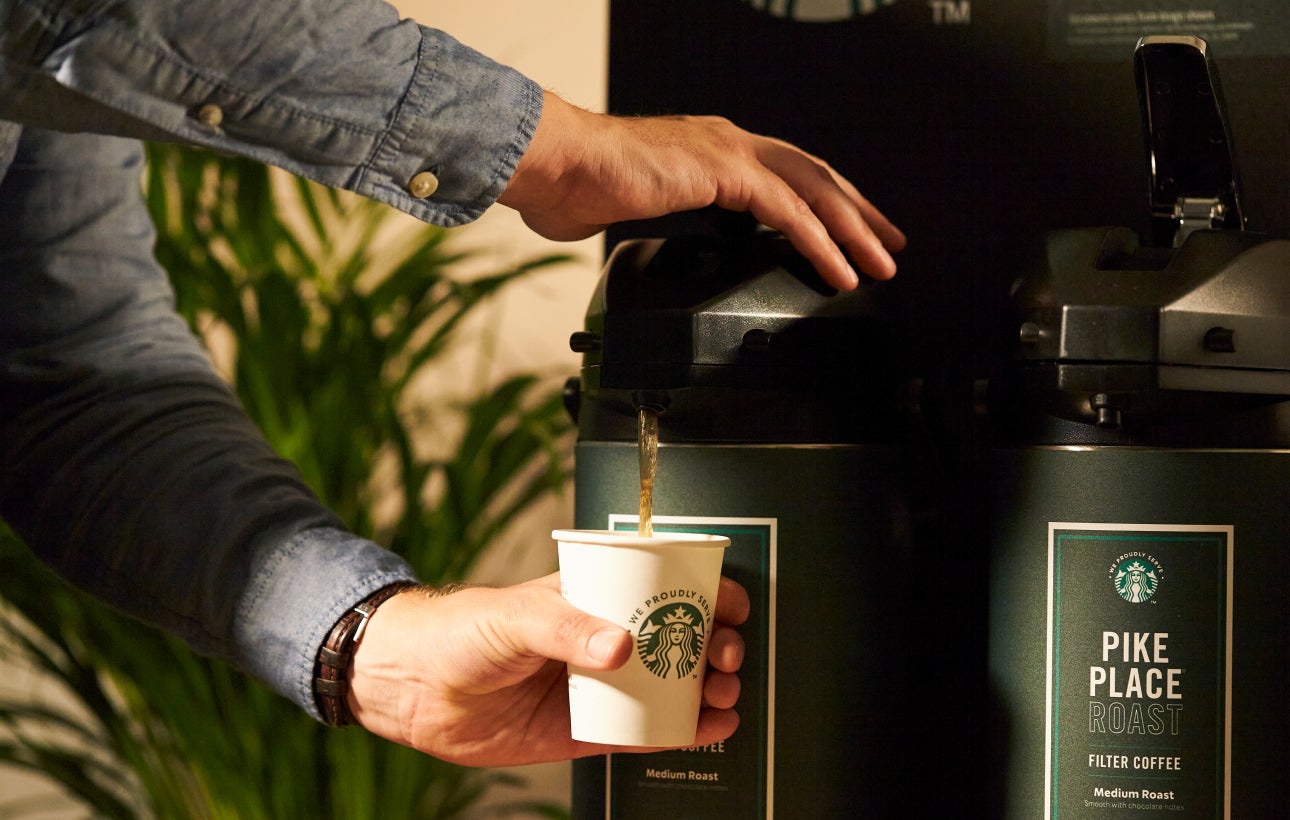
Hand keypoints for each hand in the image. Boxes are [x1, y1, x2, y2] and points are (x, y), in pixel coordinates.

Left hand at [347, 573, 749, 765]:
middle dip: (717, 643)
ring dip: (709, 688)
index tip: (730, 606)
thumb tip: (622, 646)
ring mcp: (602, 686)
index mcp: (593, 597)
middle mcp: (605, 639)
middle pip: (682, 637)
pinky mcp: (590, 730)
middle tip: (724, 656)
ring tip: (721, 693)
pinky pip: (648, 731)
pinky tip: (712, 729)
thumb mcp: (513, 616)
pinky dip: (686, 731)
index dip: (707, 592)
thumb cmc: (458, 632)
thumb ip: (565, 627)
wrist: (412, 689)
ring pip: (674, 685)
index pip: (665, 586)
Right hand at [499, 91, 905, 290]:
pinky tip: (840, 270)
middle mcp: (729, 144)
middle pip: (815, 176)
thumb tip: (647, 247)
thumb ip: (656, 223)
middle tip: (890, 244)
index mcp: (711, 151)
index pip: (786, 175)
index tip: (849, 232)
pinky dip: (820, 243)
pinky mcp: (724, 171)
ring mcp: (729, 153)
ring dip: (853, 230)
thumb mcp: (634, 208)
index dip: (824, 203)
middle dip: (858, 213)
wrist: (557, 165)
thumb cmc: (579, 185)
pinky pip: (788, 212)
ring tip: (881, 265)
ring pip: (813, 191)